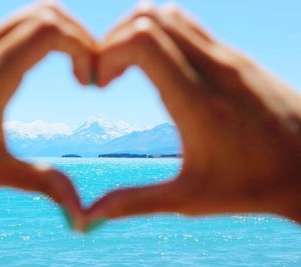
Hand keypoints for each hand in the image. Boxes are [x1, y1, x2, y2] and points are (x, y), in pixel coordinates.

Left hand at [0, 2, 95, 225]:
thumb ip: (41, 182)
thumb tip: (79, 211)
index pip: (50, 29)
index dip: (83, 46)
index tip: (89, 81)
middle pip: (44, 12)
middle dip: (78, 35)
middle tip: (87, 72)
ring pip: (25, 17)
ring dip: (57, 34)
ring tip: (69, 71)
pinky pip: (6, 30)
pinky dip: (35, 39)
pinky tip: (34, 73)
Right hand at [85, 3, 300, 228]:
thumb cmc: (253, 185)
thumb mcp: (189, 198)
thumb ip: (136, 202)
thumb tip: (93, 214)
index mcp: (198, 103)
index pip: (145, 41)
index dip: (109, 53)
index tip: (101, 84)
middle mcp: (214, 69)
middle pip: (150, 18)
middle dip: (114, 40)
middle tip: (108, 74)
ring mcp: (229, 57)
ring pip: (170, 14)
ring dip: (137, 33)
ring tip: (129, 67)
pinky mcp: (237, 56)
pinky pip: (189, 26)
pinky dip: (162, 34)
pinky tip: (160, 68)